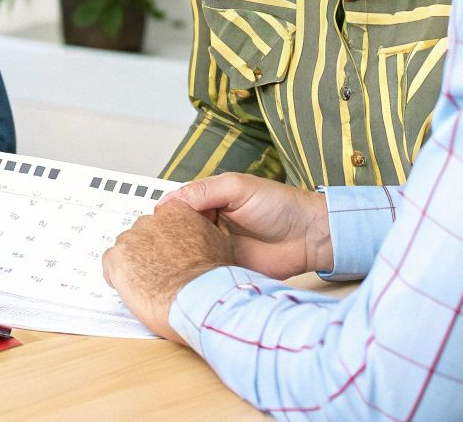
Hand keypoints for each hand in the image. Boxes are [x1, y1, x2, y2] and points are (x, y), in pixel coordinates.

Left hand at [102, 202, 234, 343]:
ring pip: (127, 249)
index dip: (165, 240)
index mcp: (176, 211)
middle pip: (143, 233)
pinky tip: (133, 288)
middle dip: (149, 251)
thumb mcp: (220, 244)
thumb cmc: (212, 278)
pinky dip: (117, 276)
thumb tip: (201, 240)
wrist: (201, 299)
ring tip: (149, 283)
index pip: (163, 219)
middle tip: (160, 271)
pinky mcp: (116, 258)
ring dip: (134, 263)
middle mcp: (151, 220)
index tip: (169, 253)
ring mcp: (131, 238)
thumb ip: (202, 234)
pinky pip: (110, 265)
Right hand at [157, 173, 330, 278]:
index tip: (152, 224)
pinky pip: (205, 272)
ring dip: (179, 258)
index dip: (164, 215)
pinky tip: (185, 275)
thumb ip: (204, 190)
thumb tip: (170, 201)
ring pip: (188, 253)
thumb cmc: (281, 205)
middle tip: (154, 246)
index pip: (177, 207)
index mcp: (209, 202)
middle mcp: (210, 225)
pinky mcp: (226, 269)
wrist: (309, 237)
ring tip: (164, 263)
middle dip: (166, 239)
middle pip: (178, 232)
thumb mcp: (239, 187)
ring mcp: (217, 248)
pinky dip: (196, 274)